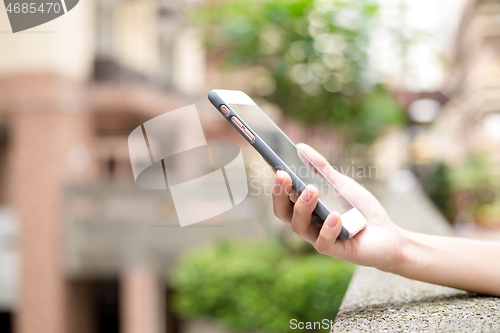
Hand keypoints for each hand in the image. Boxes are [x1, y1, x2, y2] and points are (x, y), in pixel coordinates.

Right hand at [272, 143, 405, 271]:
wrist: (392, 236)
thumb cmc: (365, 212)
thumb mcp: (342, 184)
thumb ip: (322, 168)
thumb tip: (300, 147)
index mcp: (308, 211)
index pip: (284, 201)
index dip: (278, 187)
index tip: (278, 170)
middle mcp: (309, 226)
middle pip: (283, 214)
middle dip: (280, 195)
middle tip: (284, 176)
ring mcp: (321, 240)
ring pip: (299, 227)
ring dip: (302, 207)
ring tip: (312, 189)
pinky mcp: (336, 252)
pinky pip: (322, 243)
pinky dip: (327, 228)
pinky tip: (336, 216)